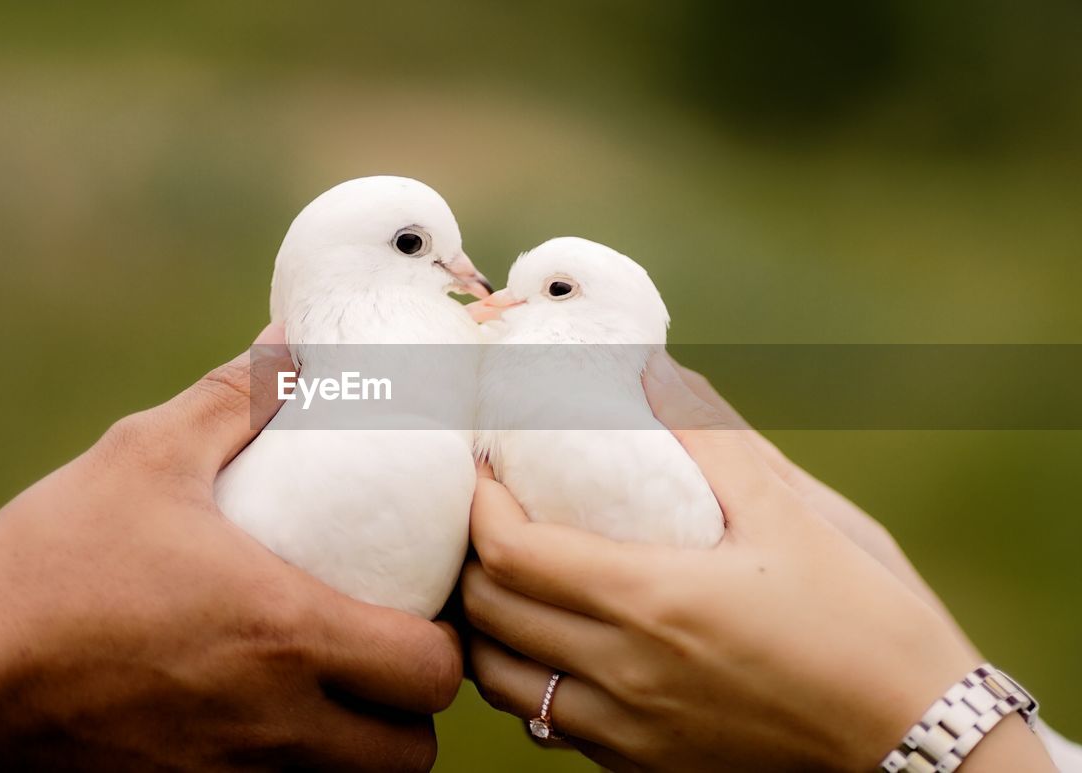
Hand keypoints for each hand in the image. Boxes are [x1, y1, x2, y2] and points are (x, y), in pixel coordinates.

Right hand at [0, 324, 462, 771]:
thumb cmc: (49, 564)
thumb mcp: (144, 457)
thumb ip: (235, 395)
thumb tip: (293, 340)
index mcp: (288, 633)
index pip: (433, 672)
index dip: (447, 643)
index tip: (428, 605)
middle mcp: (277, 725)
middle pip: (409, 755)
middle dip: (415, 709)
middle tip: (390, 649)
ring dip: (363, 744)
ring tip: (336, 686)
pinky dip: (299, 765)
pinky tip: (262, 713)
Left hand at [462, 353, 1052, 771]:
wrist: (921, 744)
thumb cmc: (866, 621)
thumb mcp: (793, 516)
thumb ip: (712, 437)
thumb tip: (655, 369)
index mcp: (652, 602)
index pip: (509, 553)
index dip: (478, 506)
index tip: (483, 469)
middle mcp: (624, 675)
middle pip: (487, 615)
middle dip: (468, 559)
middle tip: (485, 515)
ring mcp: (628, 732)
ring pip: (502, 681)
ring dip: (485, 627)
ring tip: (504, 581)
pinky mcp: (642, 767)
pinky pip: (546, 723)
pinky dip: (525, 678)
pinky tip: (552, 644)